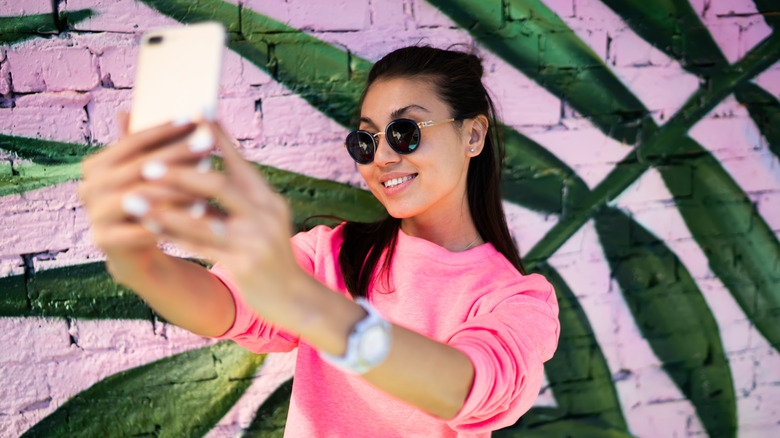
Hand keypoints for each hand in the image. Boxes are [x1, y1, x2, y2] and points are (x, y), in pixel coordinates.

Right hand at [78, 114, 207, 262]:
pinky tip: (198, 213)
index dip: (163, 130)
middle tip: (208, 146)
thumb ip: (151, 145)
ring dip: (176, 189)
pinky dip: (170, 221)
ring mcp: (93, 214)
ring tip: (207, 182)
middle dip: (177, 155)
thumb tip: (161, 108)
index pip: (131, 141)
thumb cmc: (148, 203)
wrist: (136, 251)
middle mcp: (88, 187)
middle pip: (138, 167)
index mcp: (96, 165)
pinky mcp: (104, 241)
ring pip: (139, 196)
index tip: (194, 119)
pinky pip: (140, 228)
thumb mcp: (148, 173)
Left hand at [141, 121, 307, 325]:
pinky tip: (149, 229)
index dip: (217, 137)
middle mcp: (265, 215)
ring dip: (164, 208)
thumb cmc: (272, 255)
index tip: (194, 113)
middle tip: (147, 164)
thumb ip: (239, 197)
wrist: (296, 298)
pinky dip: (172, 236)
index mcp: (268, 200)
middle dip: (181, 172)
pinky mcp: (244, 265)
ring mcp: (255, 240)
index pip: (239, 162)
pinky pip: (199, 248)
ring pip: (202, 220)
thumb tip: (205, 168)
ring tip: (134, 199)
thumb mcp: (265, 221)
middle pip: (219, 186)